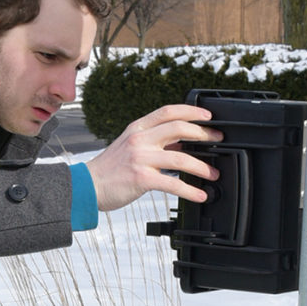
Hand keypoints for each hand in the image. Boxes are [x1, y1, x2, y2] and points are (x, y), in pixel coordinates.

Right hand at [85, 104, 222, 211]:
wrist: (87, 186)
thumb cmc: (110, 169)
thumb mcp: (130, 146)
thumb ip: (154, 141)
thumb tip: (184, 143)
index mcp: (137, 128)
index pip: (168, 111)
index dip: (191, 110)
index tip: (208, 116)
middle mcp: (139, 139)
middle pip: (179, 128)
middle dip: (204, 134)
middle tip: (219, 141)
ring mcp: (140, 158)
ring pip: (181, 158)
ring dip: (202, 167)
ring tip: (213, 174)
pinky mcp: (141, 179)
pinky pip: (172, 183)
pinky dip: (190, 190)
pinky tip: (199, 195)